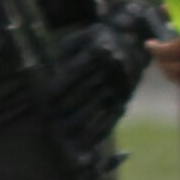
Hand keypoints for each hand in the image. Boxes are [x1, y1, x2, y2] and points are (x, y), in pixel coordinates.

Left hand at [50, 1, 164, 145]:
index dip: (60, 87)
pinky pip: (111, 118)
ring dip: (78, 122)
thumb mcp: (82, 36)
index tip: (45, 99)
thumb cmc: (99, 40)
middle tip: (49, 119)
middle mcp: (110, 70)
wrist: (133, 43)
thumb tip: (58, 68)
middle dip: (65, 108)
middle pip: (84, 92)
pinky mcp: (124, 99)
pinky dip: (98, 131)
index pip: (75, 73)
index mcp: (99, 52)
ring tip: (62, 134)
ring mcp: (118, 87)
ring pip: (96, 107)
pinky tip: (85, 142)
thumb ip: (67, 50)